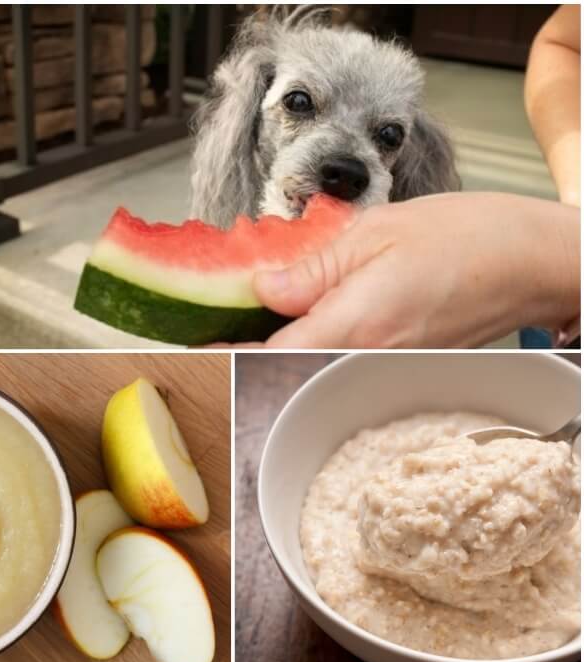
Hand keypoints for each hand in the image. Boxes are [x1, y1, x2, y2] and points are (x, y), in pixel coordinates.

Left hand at [244, 193, 578, 347]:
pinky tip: (308, 313)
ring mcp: (383, 366)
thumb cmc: (466, 238)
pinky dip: (313, 340)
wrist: (527, 263)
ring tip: (258, 313)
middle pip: (283, 364)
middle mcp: (365, 356)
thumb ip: (312, 267)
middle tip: (223, 319)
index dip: (224, 355)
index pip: (266, 356)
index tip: (196, 346)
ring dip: (279, 342)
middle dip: (247, 345)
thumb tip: (262, 289)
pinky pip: (340, 356)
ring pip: (311, 362)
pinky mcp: (397, 362)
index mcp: (353, 322)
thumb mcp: (376, 233)